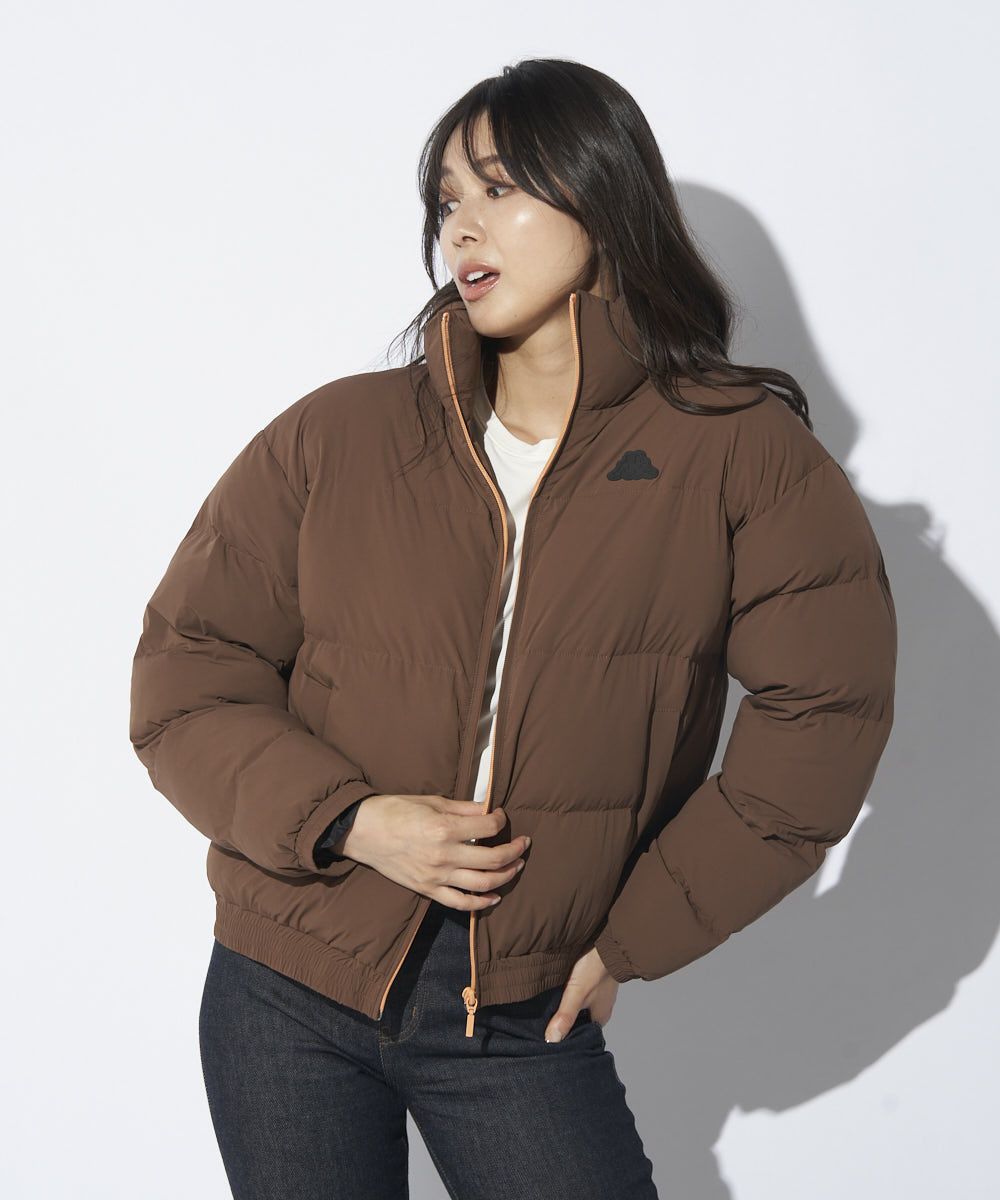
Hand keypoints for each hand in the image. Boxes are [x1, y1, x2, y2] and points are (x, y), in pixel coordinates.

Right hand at [340, 793, 529, 910]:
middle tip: (524, 843)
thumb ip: (463, 808)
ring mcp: (436, 877)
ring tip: (517, 866)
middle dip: (515, 851)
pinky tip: (494, 897)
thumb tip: (488, 810)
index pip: (488, 828)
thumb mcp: (431, 801)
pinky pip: (459, 903)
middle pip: (493, 859)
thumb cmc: (395, 810)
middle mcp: (443, 856)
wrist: (362, 831)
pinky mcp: (427, 890)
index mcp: (444, 829)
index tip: (500, 815)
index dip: (500, 820)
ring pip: (482, 884)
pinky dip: (480, 903)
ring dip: (506, 876)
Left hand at [544, 946, 618, 1042]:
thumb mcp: (576, 995)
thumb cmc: (595, 970)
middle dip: (566, 1022)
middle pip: (581, 1022)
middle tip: (547, 1022)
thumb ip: (565, 1016)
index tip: (551, 1037)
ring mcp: (600, 995)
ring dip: (569, 1007)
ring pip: (582, 1007)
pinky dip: (573, 995)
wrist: (610, 945)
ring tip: (552, 1006)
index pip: (581, 1036)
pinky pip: (583, 994)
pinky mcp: (596, 982)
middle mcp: (601, 1009)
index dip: (567, 1037)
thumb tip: (551, 1040)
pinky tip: (563, 990)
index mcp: (599, 1018)